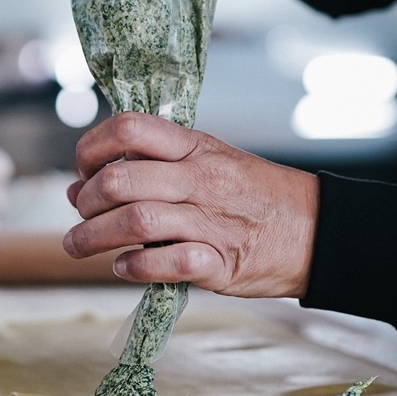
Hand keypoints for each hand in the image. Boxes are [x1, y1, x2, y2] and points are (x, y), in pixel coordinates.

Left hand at [63, 112, 318, 298]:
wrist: (319, 231)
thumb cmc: (255, 197)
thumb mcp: (211, 162)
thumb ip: (154, 169)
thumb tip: (80, 187)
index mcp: (197, 147)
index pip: (129, 129)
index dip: (92, 148)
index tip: (83, 170)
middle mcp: (201, 180)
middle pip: (121, 180)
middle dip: (86, 200)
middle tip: (80, 214)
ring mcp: (211, 221)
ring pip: (136, 222)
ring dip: (94, 237)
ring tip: (78, 246)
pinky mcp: (221, 263)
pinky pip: (169, 262)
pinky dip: (136, 266)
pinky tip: (124, 267)